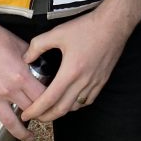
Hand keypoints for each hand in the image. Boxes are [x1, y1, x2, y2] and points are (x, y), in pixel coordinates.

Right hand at [0, 17, 47, 140]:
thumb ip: (33, 59)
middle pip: (30, 110)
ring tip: (29, 137)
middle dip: (39, 116)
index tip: (56, 105)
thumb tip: (41, 64)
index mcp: (22, 76)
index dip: (52, 103)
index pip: (42, 97)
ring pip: (10, 122)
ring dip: (21, 132)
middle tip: (45, 119)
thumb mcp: (22, 46)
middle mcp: (9, 89)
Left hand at [18, 7, 133, 122]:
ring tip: (51, 108)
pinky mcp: (103, 80)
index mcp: (70, 71)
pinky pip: (88, 100)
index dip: (36, 110)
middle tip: (35, 116)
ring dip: (61, 111)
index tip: (26, 114)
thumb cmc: (87, 27)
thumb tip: (26, 58)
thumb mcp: (58, 32)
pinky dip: (77, 105)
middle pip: (62, 109)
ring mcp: (95, 82)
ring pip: (75, 107)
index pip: (49, 99)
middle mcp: (83, 81)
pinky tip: (71, 100)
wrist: (113, 24)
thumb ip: (38, 45)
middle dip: (46, 116)